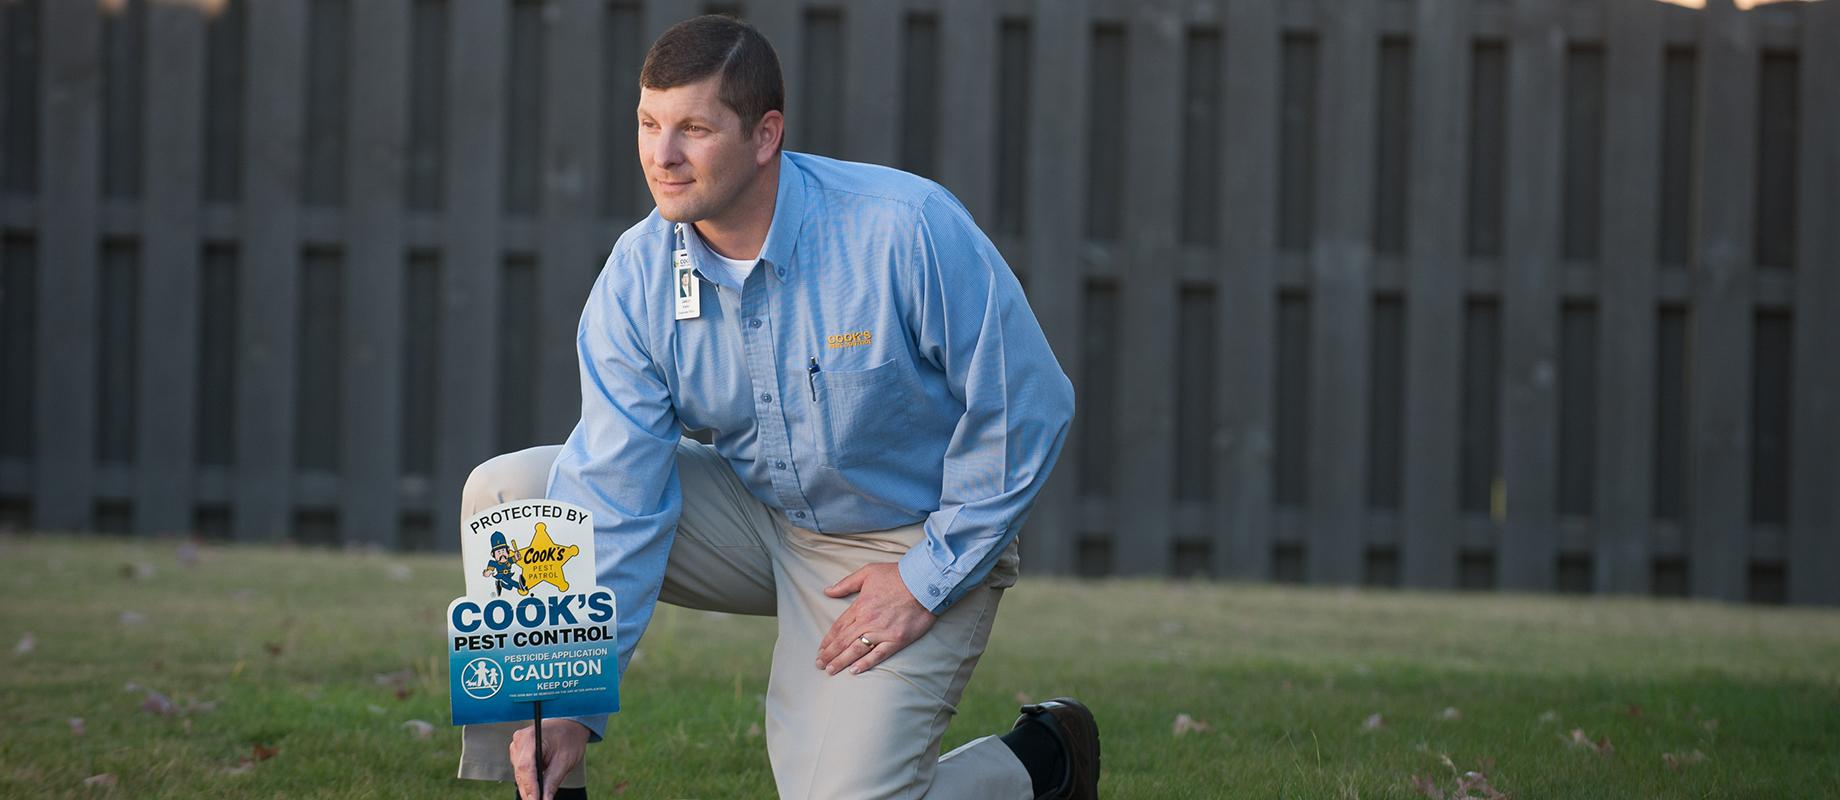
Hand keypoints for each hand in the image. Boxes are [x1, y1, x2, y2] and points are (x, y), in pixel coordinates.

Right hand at [510, 719, 588, 799]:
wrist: (569, 726)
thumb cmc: (569, 739)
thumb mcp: (564, 761)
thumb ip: (552, 782)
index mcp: (532, 737)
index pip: (526, 767)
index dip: (530, 787)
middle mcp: (520, 740)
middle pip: (520, 772)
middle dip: (529, 791)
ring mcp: (517, 745)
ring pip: (519, 773)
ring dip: (527, 787)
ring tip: (537, 798)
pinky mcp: (518, 751)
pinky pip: (520, 770)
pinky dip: (528, 780)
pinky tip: (535, 789)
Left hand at [815, 563, 936, 675]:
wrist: (924, 582)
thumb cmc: (897, 575)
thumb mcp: (867, 572)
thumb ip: (846, 583)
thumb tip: (828, 591)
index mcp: (860, 606)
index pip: (839, 627)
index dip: (828, 640)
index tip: (821, 649)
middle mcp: (868, 621)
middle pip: (844, 641)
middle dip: (830, 654)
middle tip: (819, 664)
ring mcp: (882, 632)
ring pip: (857, 650)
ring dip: (841, 661)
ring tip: (830, 670)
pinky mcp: (897, 640)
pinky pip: (878, 655)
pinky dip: (866, 663)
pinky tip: (854, 671)